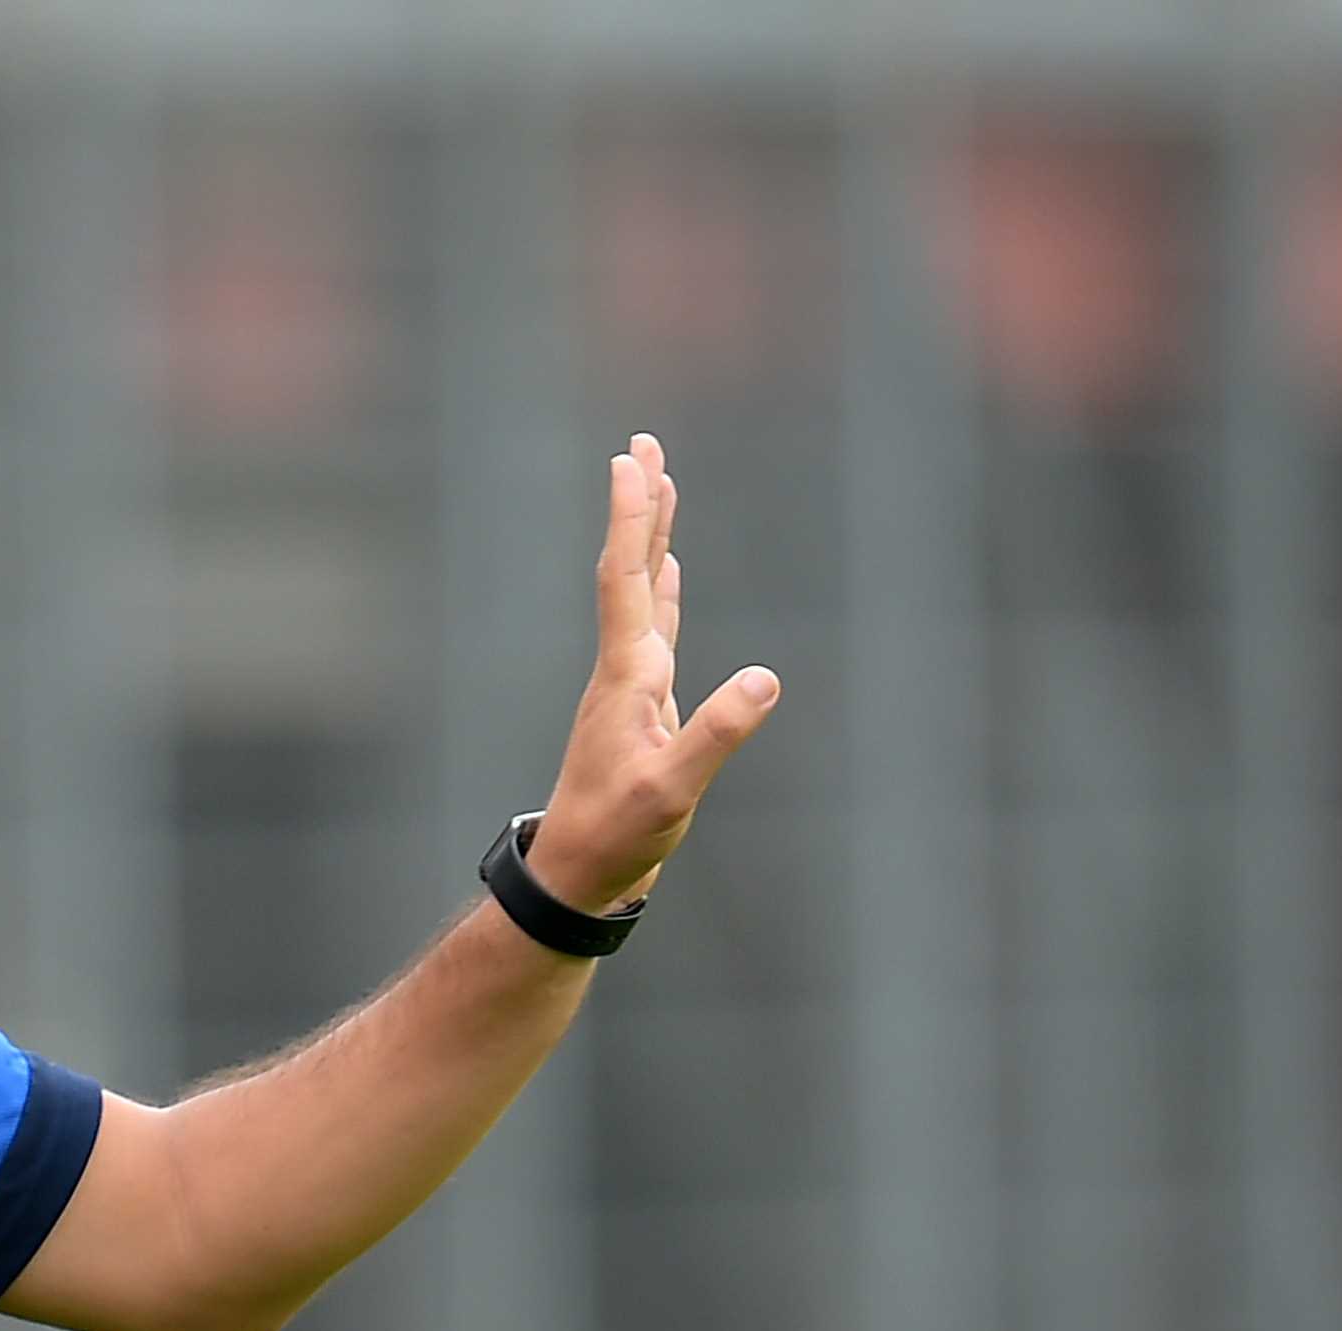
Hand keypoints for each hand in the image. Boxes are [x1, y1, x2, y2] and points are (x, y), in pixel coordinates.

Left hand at [524, 432, 782, 913]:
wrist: (576, 875)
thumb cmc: (619, 836)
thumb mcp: (673, 792)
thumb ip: (716, 734)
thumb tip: (765, 679)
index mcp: (629, 678)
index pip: (627, 580)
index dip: (632, 519)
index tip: (631, 460)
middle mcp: (622, 670)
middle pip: (631, 570)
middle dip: (641, 507)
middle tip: (644, 444)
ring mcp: (628, 686)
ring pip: (642, 594)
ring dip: (651, 539)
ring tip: (660, 487)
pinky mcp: (639, 707)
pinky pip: (653, 628)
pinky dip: (663, 590)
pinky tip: (669, 573)